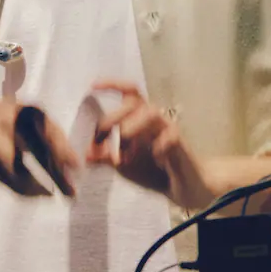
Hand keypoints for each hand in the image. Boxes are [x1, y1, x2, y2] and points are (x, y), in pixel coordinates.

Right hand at [0, 98, 79, 197]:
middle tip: (72, 195)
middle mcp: (7, 117)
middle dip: (55, 175)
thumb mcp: (31, 122)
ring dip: (35, 187)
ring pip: (15, 170)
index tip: (78, 168)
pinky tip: (32, 191)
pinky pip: (0, 177)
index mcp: (26, 109)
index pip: (49, 131)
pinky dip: (18, 189)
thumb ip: (53, 138)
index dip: (63, 150)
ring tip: (49, 194)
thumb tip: (78, 165)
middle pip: (34, 151)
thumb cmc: (11, 125)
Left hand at [89, 81, 212, 209]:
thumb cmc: (154, 171)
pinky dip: (159, 145)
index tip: (93, 86)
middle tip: (102, 135)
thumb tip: (85, 154)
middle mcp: (153, 120)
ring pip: (152, 113)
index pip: (128, 93)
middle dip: (114, 116)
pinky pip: (171, 136)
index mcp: (138, 119)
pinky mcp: (181, 145)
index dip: (112, 85)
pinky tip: (154, 157)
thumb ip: (106, 158)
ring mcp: (168, 130)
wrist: (185, 187)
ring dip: (134, 126)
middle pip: (134, 102)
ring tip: (124, 146)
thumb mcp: (124, 166)